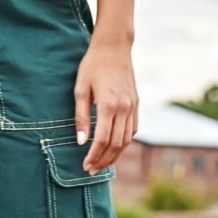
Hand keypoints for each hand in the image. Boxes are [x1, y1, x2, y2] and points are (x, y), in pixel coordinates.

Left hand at [73, 40, 137, 173]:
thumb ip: (80, 116)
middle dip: (104, 160)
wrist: (114, 48)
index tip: (85, 165)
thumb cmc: (92, 66)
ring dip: (115, 155)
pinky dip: (124, 142)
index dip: (94, 156)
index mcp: (109, 105)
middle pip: (116, 144)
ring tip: (102, 163)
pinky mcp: (136, 104)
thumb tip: (80, 141)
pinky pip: (133, 129)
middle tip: (91, 170)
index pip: (102, 140)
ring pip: (127, 139)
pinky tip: (114, 147)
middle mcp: (124, 108)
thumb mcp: (80, 89)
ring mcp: (133, 106)